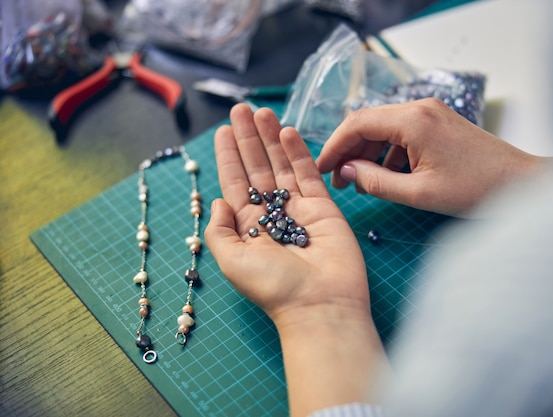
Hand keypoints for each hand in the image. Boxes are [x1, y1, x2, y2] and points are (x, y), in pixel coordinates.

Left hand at [205, 103, 369, 322]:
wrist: (320, 303)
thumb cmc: (273, 288)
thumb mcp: (231, 261)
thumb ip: (219, 230)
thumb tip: (218, 201)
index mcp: (248, 226)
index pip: (235, 183)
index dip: (229, 156)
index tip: (223, 130)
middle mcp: (272, 214)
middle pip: (257, 168)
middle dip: (248, 139)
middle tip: (241, 109)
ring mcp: (298, 209)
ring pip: (281, 166)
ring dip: (271, 138)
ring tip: (262, 112)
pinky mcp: (323, 207)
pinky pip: (308, 174)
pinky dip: (298, 152)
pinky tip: (287, 131)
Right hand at [316, 98, 543, 216]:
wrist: (523, 184)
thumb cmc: (476, 190)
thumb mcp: (419, 193)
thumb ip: (376, 181)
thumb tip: (346, 172)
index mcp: (413, 121)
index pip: (357, 123)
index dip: (334, 146)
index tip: (320, 169)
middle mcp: (420, 108)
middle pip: (368, 122)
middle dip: (349, 150)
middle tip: (338, 180)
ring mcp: (432, 113)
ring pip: (384, 127)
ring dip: (368, 152)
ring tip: (360, 181)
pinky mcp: (439, 123)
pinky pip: (402, 133)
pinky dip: (388, 152)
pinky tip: (388, 175)